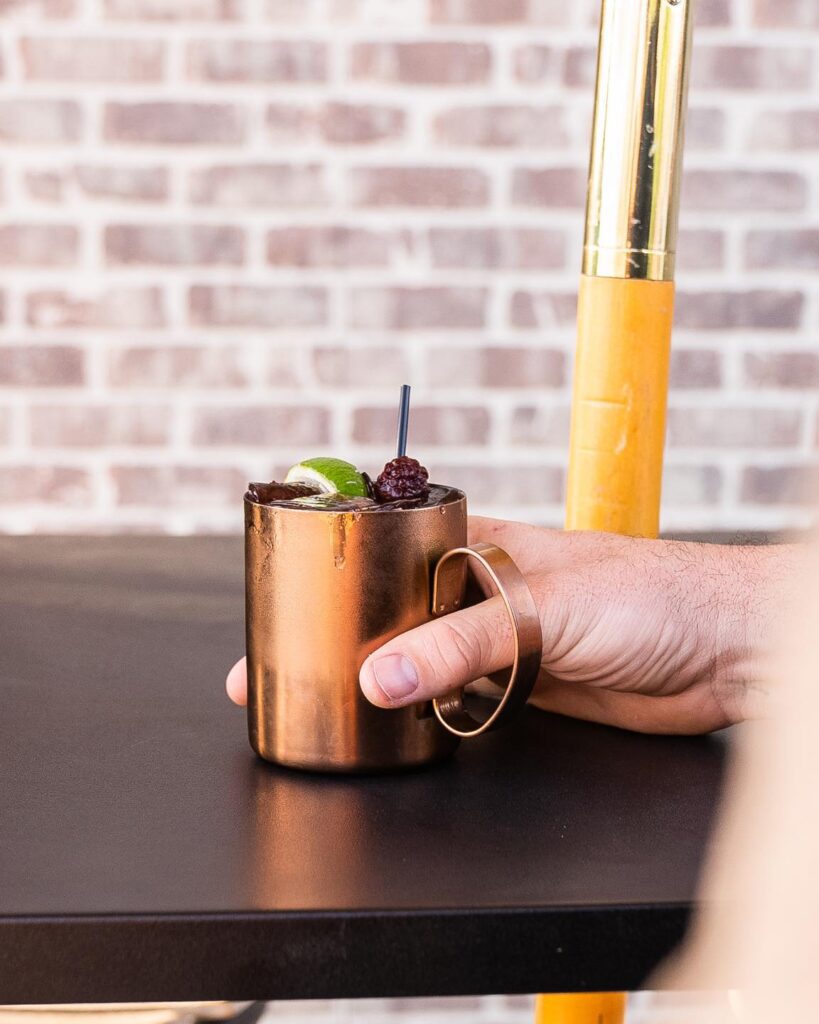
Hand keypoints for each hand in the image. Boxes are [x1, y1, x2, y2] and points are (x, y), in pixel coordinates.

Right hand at [226, 517, 793, 733]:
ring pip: (422, 661)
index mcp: (482, 547)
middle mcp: (483, 592)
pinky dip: (425, 715)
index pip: (388, 554)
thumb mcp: (544, 608)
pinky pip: (457, 702)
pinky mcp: (523, 690)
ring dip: (379, 681)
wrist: (725, 654)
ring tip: (316, 701)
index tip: (282, 606)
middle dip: (339, 639)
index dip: (333, 578)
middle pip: (394, 614)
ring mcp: (502, 643)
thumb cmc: (654, 595)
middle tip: (279, 668)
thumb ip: (460, 644)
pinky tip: (393, 726)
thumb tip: (379, 677)